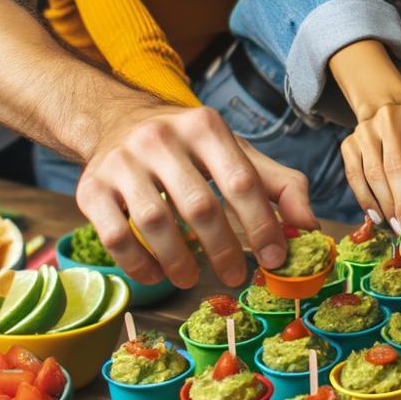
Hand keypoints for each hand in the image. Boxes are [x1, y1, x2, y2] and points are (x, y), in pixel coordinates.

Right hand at [76, 105, 315, 289]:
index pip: (240, 181)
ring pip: (155, 223)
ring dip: (180, 261)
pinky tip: (157, 274)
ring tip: (194, 278)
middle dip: (224, 249)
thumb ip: (280, 186)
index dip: (262, 224)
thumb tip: (310, 228)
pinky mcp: (90, 187)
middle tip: (237, 276)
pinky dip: (139, 264)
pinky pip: (114, 236)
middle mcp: (160, 138)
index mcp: (204, 126)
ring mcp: (121, 162)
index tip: (275, 259)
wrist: (117, 121)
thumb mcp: (238, 154)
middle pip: (199, 206)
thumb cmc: (191, 147)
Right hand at [340, 100, 400, 235]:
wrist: (384, 107)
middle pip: (397, 167)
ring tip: (398, 227)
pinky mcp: (348, 143)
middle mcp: (389, 118)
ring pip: (374, 175)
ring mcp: (365, 130)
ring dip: (387, 206)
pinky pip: (355, 177)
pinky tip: (378, 218)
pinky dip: (366, 200)